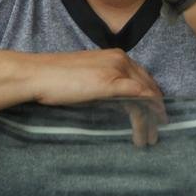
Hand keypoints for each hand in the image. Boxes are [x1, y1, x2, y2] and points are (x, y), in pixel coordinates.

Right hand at [30, 48, 167, 146]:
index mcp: (115, 56)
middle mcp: (120, 59)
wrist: (40, 75)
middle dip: (155, 111)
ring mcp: (117, 70)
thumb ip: (106, 86)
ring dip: (150, 119)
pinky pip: (139, 96)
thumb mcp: (88, 80)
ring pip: (145, 94)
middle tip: (156, 133)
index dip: (152, 98)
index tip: (154, 116)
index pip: (143, 78)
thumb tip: (118, 103)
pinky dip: (147, 112)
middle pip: (148, 87)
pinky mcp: (111, 82)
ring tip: (148, 139)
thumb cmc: (57, 79)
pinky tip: (147, 128)